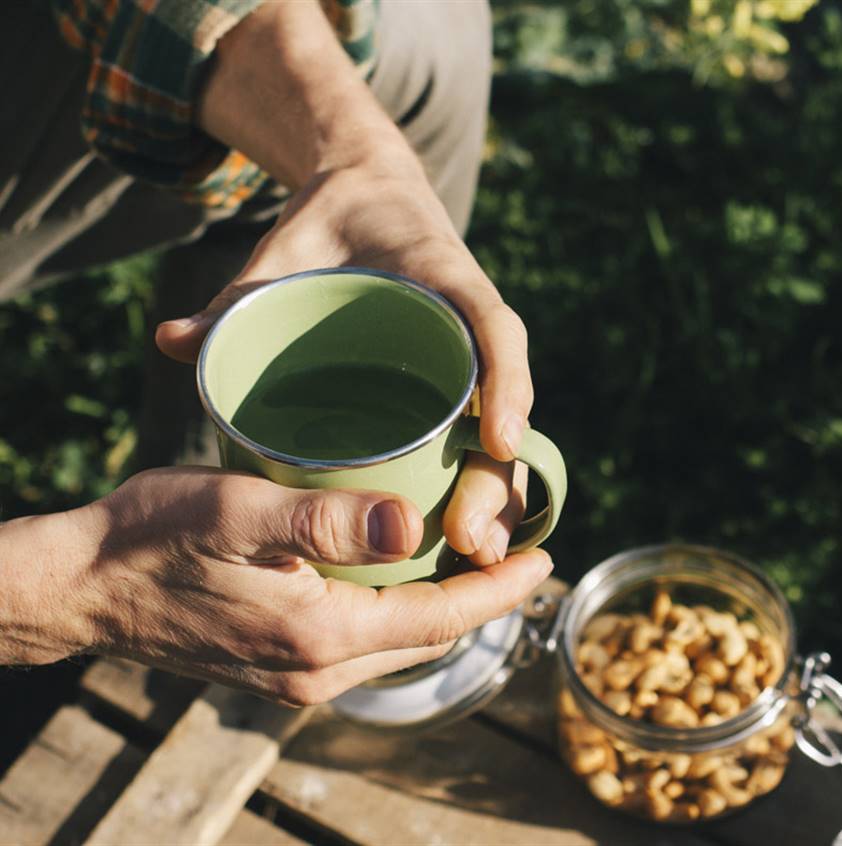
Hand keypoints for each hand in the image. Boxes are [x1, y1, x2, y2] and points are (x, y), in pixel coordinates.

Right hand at [0, 468, 551, 702]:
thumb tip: (410, 524)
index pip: (440, 618)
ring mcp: (295, 673)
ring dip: (443, 605)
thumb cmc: (152, 537)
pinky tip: (403, 575)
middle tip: (520, 553)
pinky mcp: (277, 660)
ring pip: (398, 641)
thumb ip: (324, 522)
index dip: (499, 590)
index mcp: (320, 634)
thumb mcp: (236, 513)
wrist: (83, 587)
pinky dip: (400, 609)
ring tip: (476, 561)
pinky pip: (364, 640)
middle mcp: (316, 670)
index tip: (545, 559)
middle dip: (483, 599)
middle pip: (429, 636)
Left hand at [157, 164, 532, 565]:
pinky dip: (476, 481)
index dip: (507, 383)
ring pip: (499, 429)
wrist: (367, 198)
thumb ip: (238, 294)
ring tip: (475, 556)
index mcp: (445, 278)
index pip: (493, 326)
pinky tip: (461, 537)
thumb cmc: (331, 224)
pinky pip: (474, 432)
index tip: (497, 442)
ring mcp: (465, 357)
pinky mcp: (449, 382)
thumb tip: (169, 340)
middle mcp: (468, 324)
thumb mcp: (285, 253)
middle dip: (497, 472)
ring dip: (498, 494)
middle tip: (470, 538)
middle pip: (504, 403)